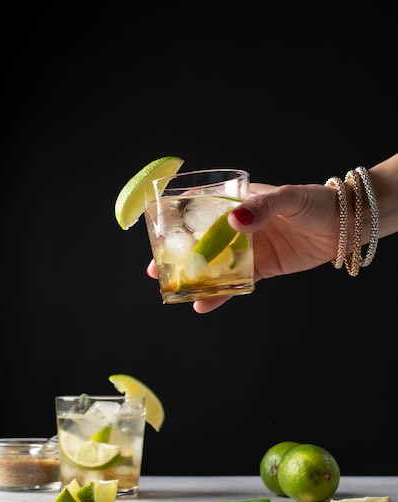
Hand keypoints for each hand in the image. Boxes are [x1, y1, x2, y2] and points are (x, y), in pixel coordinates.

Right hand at [147, 182, 339, 312]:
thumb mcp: (287, 197)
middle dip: (178, 254)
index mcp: (238, 202)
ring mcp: (248, 249)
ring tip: (174, 290)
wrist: (345, 226)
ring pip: (215, 265)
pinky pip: (236, 283)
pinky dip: (220, 294)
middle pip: (201, 241)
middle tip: (157, 269)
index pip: (201, 208)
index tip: (157, 232)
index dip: (177, 220)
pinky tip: (204, 303)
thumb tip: (234, 221)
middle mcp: (238, 227)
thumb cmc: (315, 203)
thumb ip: (261, 208)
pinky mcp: (261, 269)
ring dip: (194, 278)